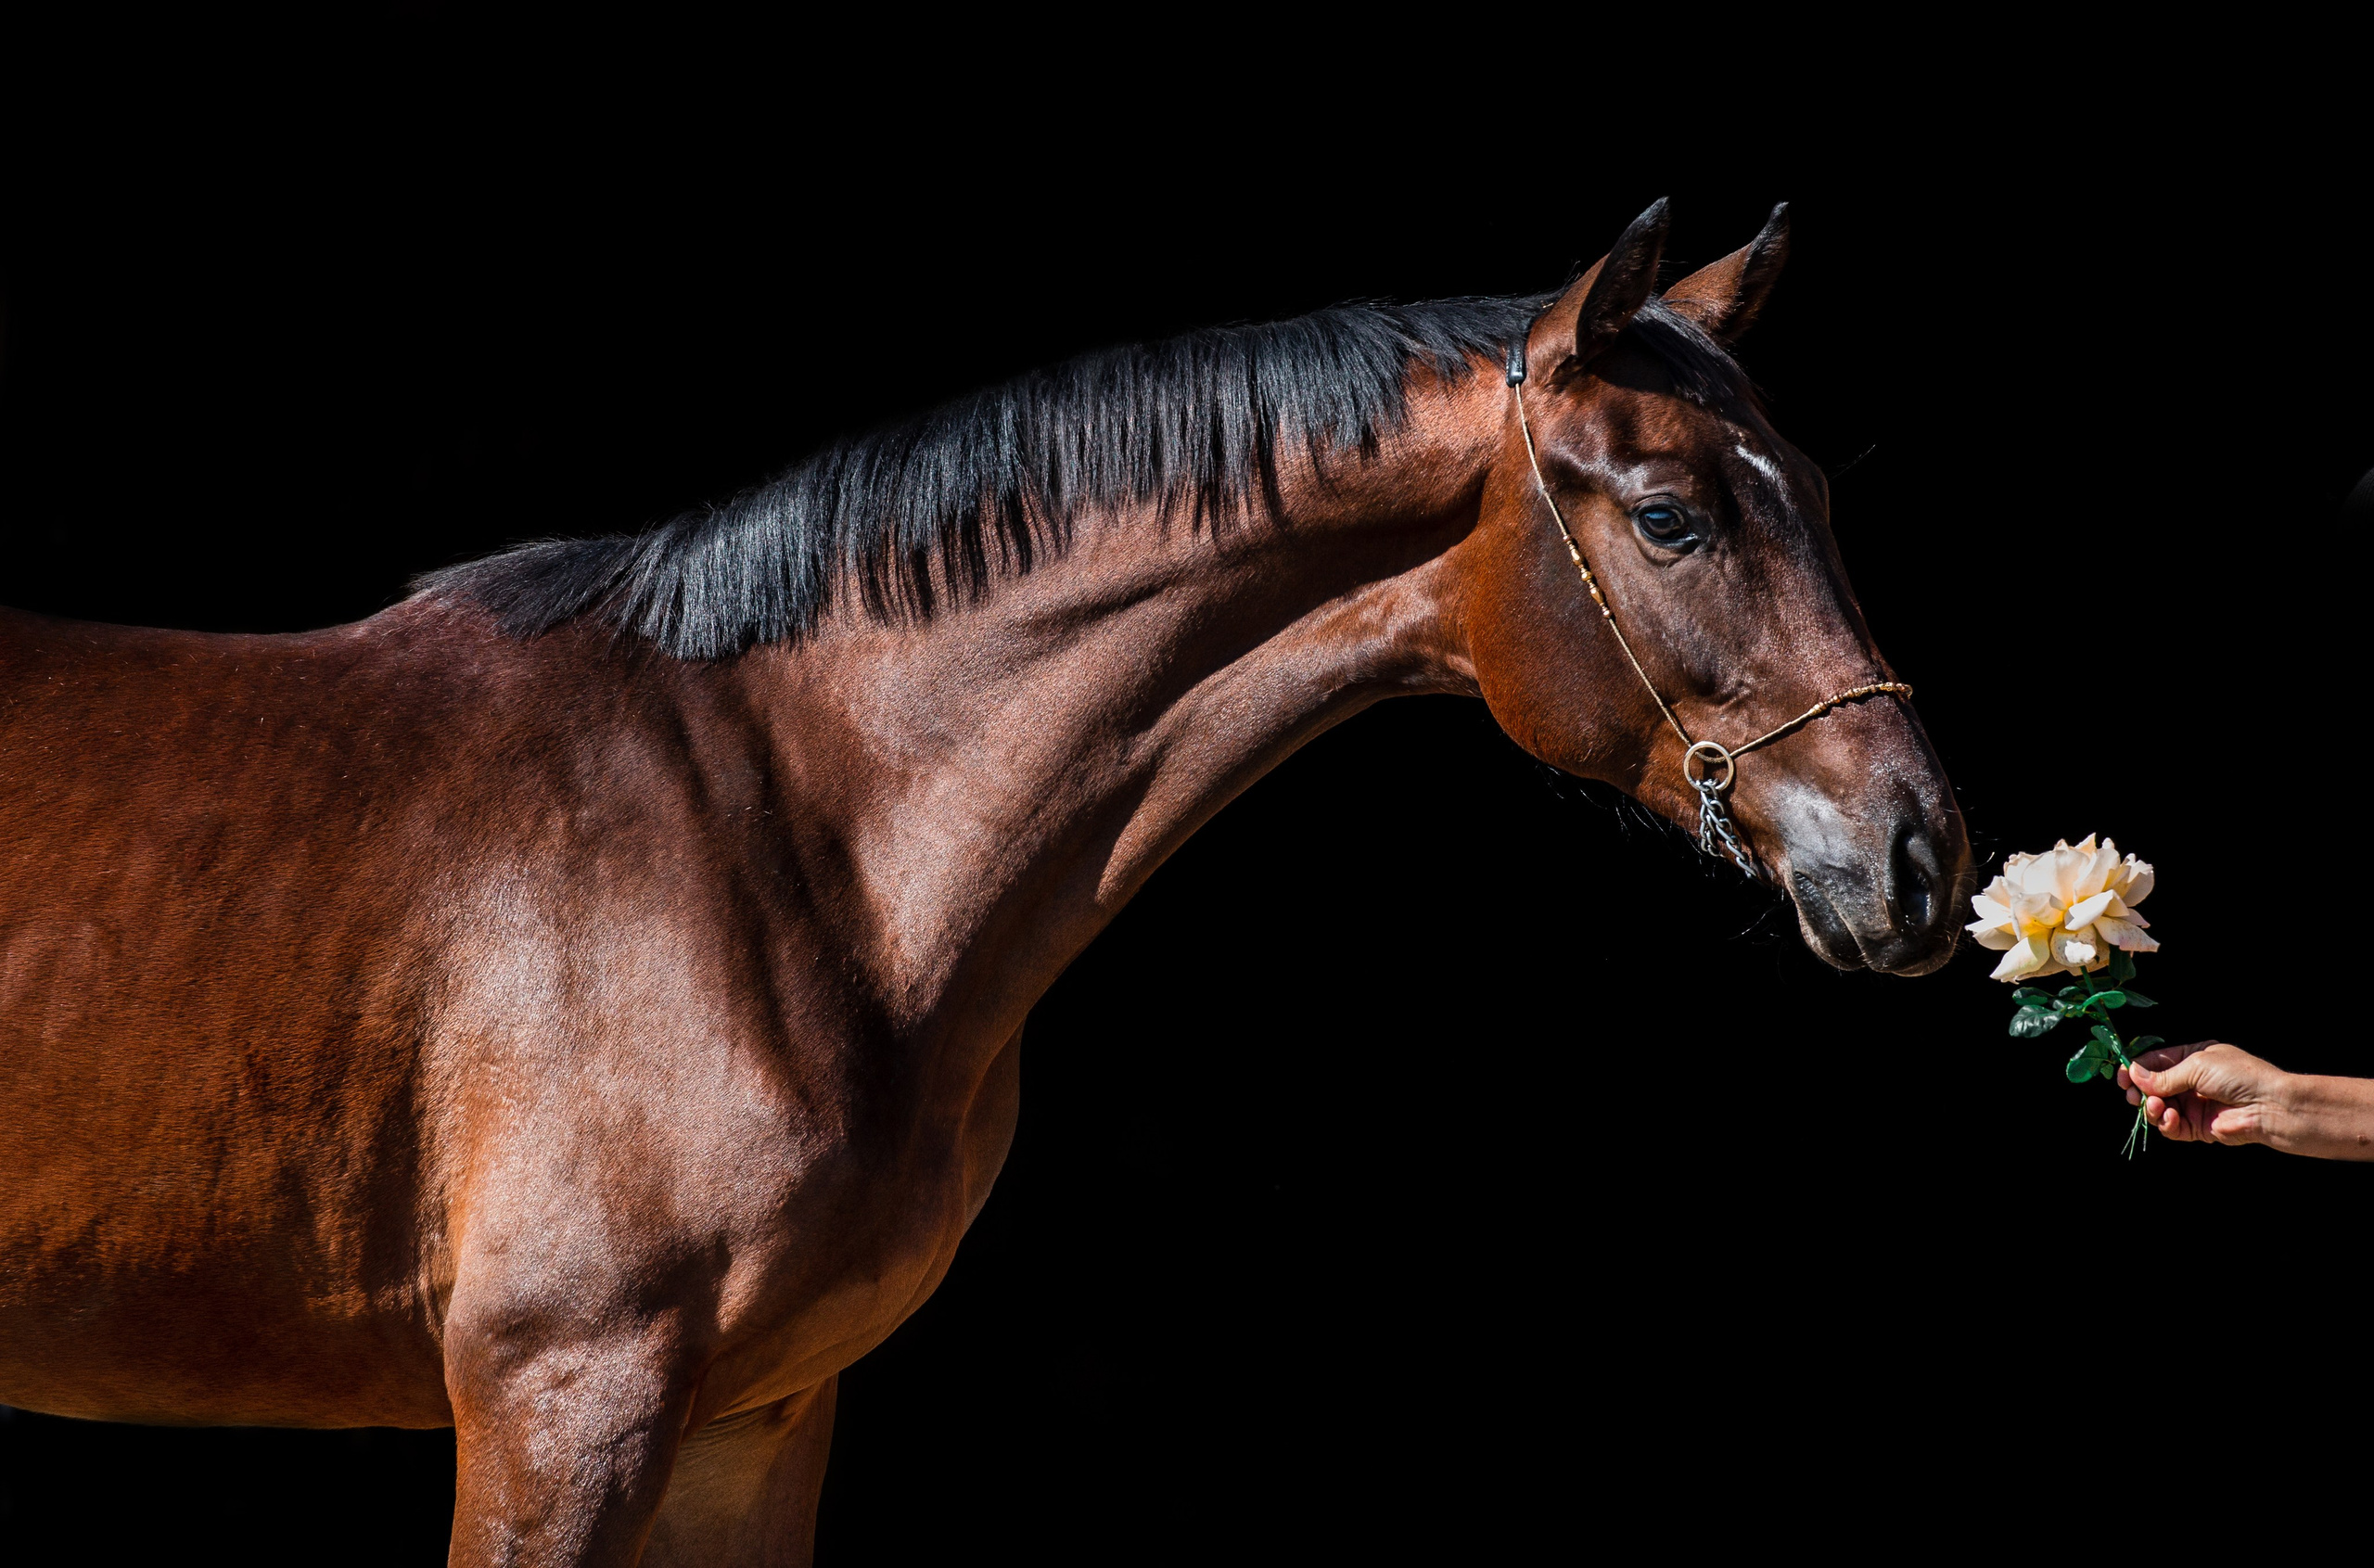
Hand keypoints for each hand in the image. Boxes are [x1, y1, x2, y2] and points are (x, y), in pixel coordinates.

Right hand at [2119, 1041, 2283, 1145]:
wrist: (2268, 1106)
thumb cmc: (2237, 1076)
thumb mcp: (2196, 1066)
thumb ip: (2164, 1075)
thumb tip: (2134, 1075)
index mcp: (2192, 1058)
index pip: (2155, 1062)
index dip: (2136, 1069)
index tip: (2121, 1078)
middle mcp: (2191, 1081)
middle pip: (2153, 1086)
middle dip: (2140, 1091)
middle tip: (2133, 1096)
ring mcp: (2193, 1104)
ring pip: (2159, 1107)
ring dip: (2152, 1108)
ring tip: (2155, 1107)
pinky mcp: (2197, 1127)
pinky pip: (2172, 1127)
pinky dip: (2166, 1123)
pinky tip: (2170, 1118)